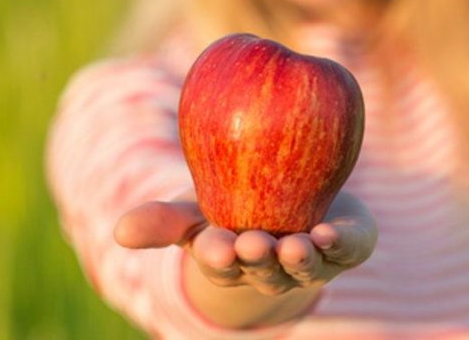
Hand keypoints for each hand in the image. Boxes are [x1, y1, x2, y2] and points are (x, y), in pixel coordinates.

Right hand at [114, 191, 376, 296]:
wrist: (300, 199)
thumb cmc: (236, 205)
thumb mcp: (196, 211)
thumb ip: (163, 219)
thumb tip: (121, 231)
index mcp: (232, 259)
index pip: (219, 261)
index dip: (216, 256)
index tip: (212, 244)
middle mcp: (271, 267)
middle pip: (261, 269)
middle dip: (255, 259)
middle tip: (250, 243)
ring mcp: (310, 262)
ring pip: (303, 267)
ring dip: (297, 259)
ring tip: (292, 245)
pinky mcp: (347, 247)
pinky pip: (346, 250)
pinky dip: (340, 245)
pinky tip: (331, 233)